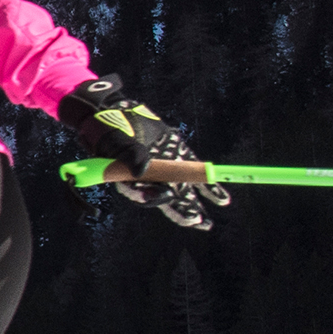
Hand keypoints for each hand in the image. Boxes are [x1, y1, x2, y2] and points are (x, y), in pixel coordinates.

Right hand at [59, 77, 226, 228]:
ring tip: (205, 222)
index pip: (141, 193)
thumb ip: (129, 155)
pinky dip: (209, 188)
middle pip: (166, 198)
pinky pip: (197, 175)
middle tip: (194, 220)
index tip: (165, 195)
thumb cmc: (111, 128)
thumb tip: (141, 171)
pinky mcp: (181, 158)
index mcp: (129, 178)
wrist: (119, 111)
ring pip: (182, 192)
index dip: (152, 197)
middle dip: (179, 211)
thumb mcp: (116, 140)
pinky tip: (221, 199)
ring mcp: (167, 170)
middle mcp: (150, 179)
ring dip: (194, 207)